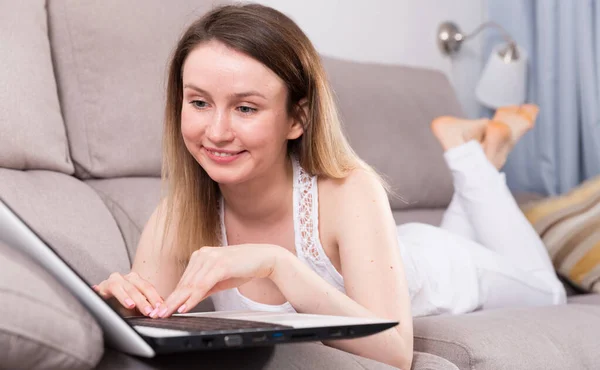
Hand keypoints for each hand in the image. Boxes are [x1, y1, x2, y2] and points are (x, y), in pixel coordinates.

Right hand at [93, 271, 163, 316]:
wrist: (101, 301)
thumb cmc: (120, 304)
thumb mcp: (136, 306)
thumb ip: (147, 305)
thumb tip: (162, 309)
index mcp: (136, 280)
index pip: (148, 288)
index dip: (155, 298)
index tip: (161, 308)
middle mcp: (126, 278)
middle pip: (140, 287)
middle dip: (146, 300)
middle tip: (151, 311)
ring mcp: (115, 280)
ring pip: (126, 287)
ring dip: (132, 298)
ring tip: (135, 307)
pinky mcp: (103, 286)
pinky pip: (112, 289)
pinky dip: (120, 296)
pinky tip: (124, 302)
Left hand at [158, 244, 283, 317]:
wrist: (264, 258)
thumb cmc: (244, 267)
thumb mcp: (220, 279)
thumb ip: (205, 287)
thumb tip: (190, 300)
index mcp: (201, 256)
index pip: (184, 280)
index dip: (172, 296)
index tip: (162, 308)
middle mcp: (203, 255)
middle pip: (184, 283)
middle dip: (170, 301)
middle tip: (158, 314)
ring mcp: (211, 258)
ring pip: (191, 285)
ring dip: (178, 301)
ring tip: (167, 313)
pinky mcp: (220, 265)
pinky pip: (203, 285)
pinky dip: (193, 297)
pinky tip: (185, 306)